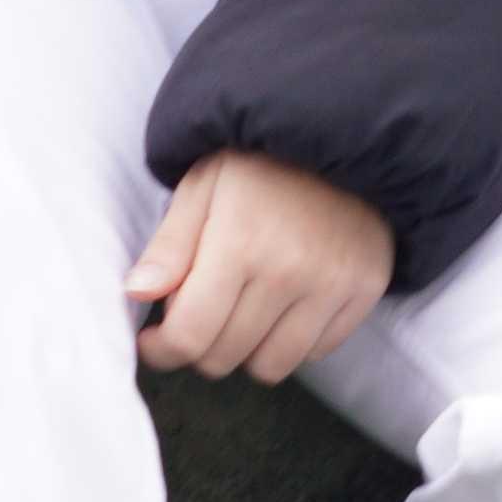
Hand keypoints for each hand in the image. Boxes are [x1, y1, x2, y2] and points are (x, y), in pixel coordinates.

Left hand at [130, 149, 393, 385]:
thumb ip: (169, 245)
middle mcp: (290, 272)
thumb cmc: (263, 162)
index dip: (161, 349)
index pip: (189, 336)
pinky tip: (286, 305)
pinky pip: (317, 352)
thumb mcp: (204, 185)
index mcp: (240, 243)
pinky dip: (293, 341)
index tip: (155, 338)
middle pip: (224, 358)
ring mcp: (333, 285)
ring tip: (244, 310)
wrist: (348, 135)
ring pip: (270, 367)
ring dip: (247, 349)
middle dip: (200, 344)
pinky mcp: (365, 290)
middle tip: (203, 310)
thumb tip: (136, 294)